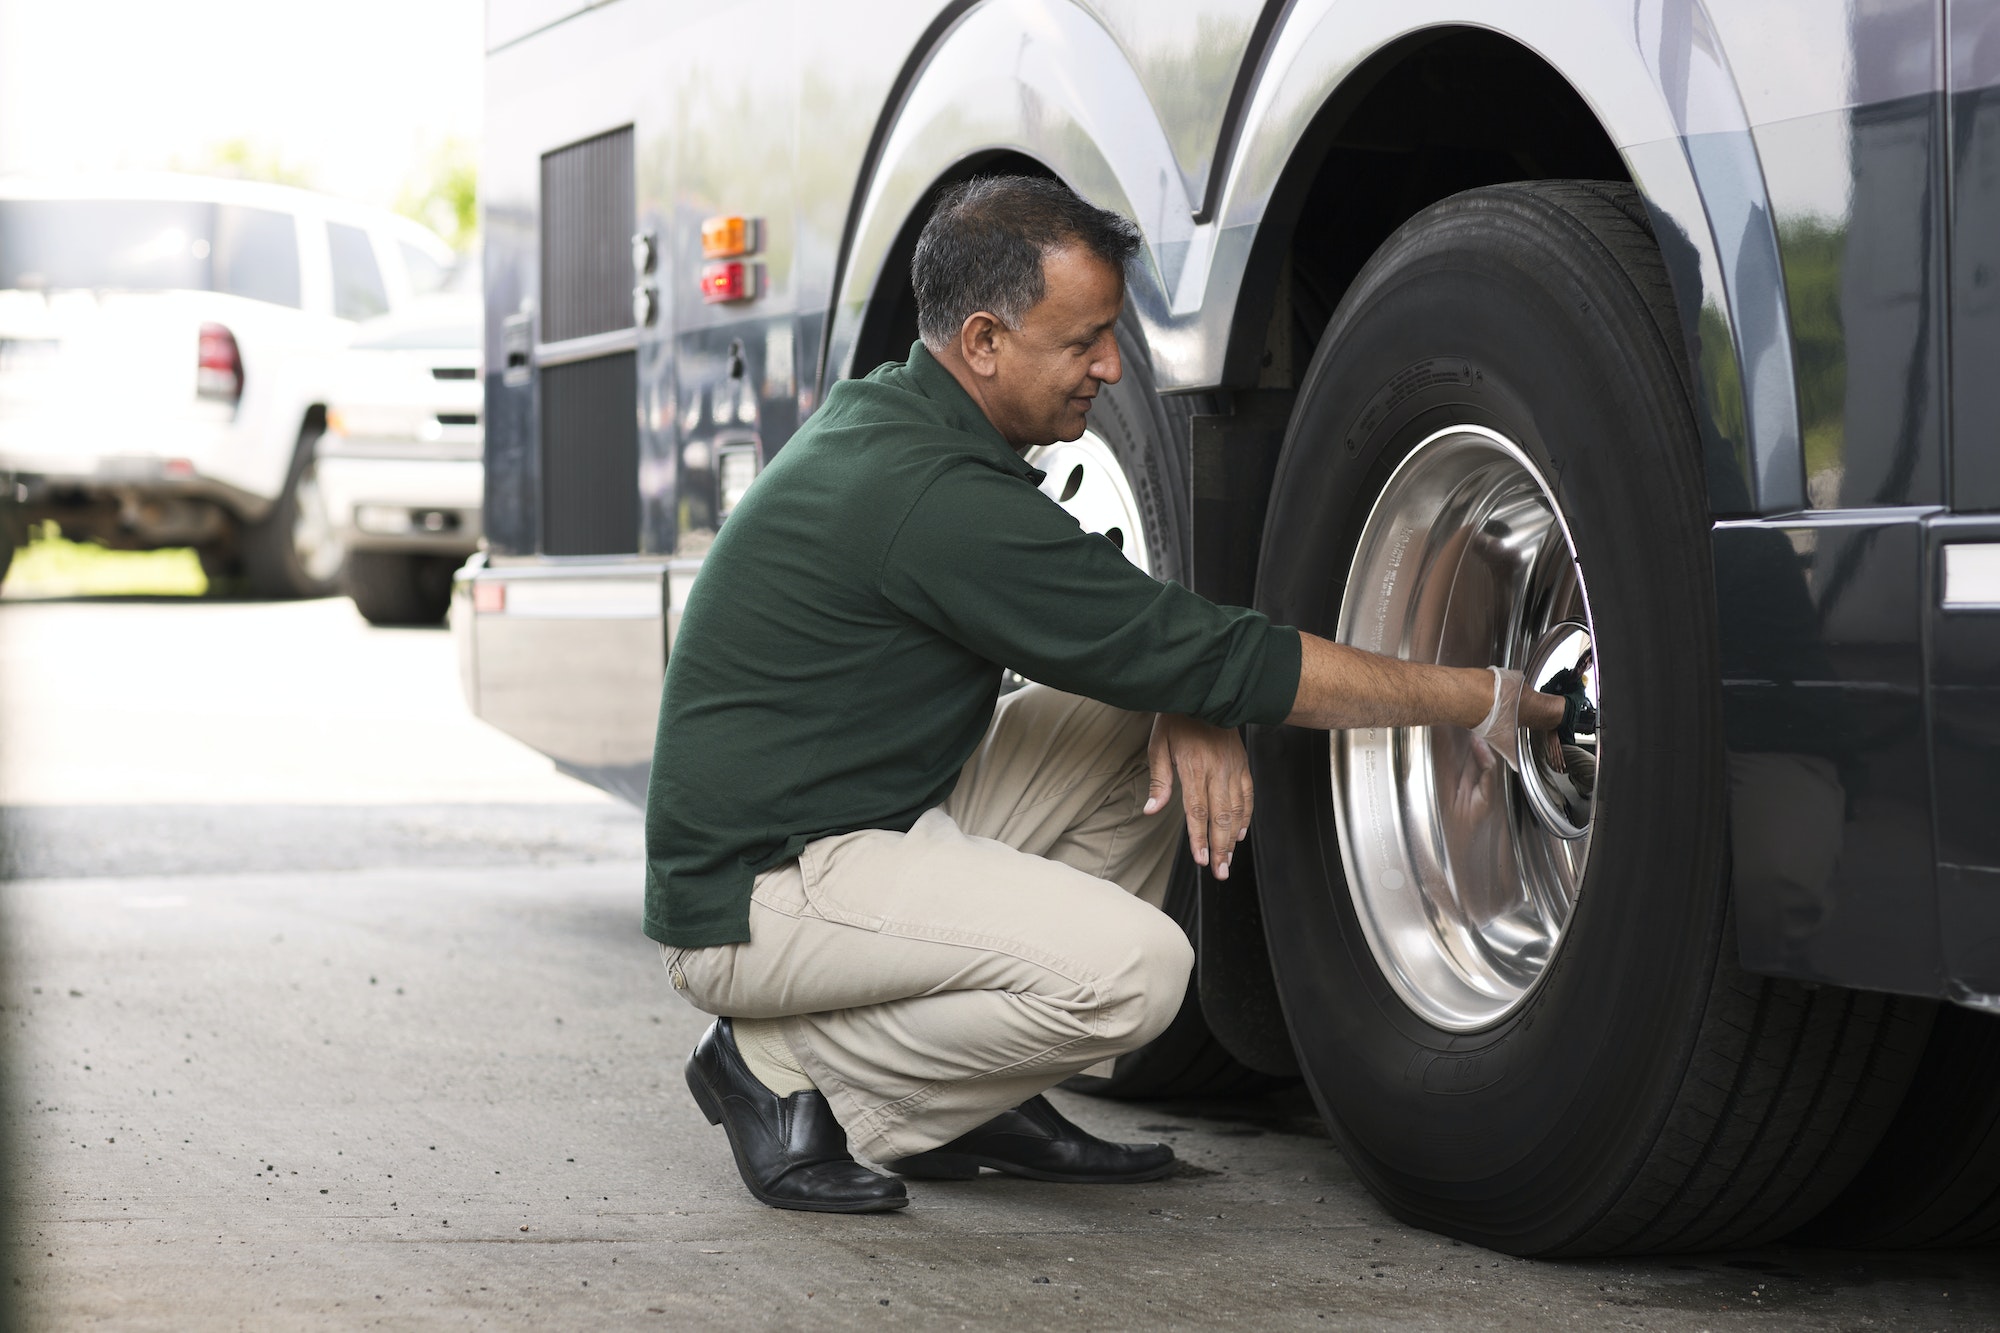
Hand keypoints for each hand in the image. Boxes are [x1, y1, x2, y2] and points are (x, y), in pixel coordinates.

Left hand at [1144, 713, 1253, 880]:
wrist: (1205, 691)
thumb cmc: (1176, 718)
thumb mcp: (1159, 744)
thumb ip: (1160, 780)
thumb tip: (1151, 810)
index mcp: (1193, 766)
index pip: (1197, 810)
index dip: (1199, 837)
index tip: (1201, 859)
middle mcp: (1216, 770)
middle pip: (1221, 816)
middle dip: (1220, 847)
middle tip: (1219, 872)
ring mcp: (1232, 767)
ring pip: (1237, 809)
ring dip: (1233, 838)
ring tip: (1229, 860)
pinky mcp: (1242, 763)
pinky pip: (1248, 795)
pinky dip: (1246, 816)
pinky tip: (1241, 833)